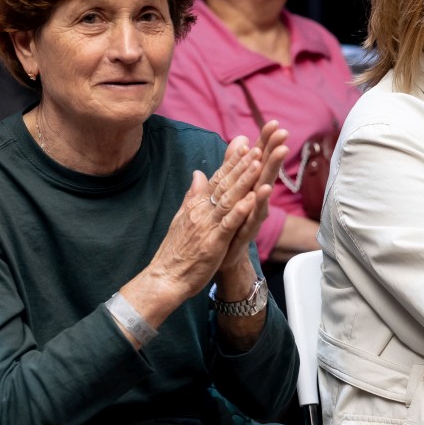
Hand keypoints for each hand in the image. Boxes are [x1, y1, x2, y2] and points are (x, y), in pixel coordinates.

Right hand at [147, 127, 284, 300]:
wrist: (165, 279)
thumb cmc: (176, 252)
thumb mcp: (183, 218)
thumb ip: (193, 195)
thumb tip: (198, 174)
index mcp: (197, 206)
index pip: (217, 179)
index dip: (232, 163)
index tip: (245, 145)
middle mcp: (202, 211)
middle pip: (225, 184)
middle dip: (242, 164)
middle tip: (258, 145)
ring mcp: (208, 226)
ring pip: (229, 198)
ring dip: (244, 180)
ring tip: (258, 162)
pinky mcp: (213, 242)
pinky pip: (229, 223)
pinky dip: (241, 209)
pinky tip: (252, 197)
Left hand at [214, 121, 288, 278]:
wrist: (222, 255)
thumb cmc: (229, 221)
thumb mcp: (230, 188)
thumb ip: (233, 164)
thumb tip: (241, 139)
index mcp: (248, 187)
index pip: (257, 160)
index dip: (265, 141)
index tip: (273, 122)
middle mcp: (255, 198)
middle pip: (265, 170)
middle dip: (274, 151)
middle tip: (284, 132)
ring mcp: (254, 213)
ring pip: (263, 189)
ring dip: (271, 170)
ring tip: (279, 153)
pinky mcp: (247, 229)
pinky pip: (254, 214)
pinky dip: (259, 202)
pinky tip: (264, 189)